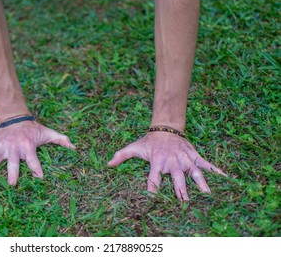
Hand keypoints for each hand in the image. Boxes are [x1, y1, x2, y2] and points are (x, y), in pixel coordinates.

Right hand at [0, 121, 74, 184]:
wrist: (15, 118)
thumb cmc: (33, 129)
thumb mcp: (47, 133)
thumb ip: (61, 140)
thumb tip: (75, 148)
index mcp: (28, 146)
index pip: (34, 161)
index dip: (37, 169)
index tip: (40, 178)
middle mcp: (13, 148)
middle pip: (13, 163)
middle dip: (12, 173)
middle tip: (12, 185)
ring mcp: (1, 147)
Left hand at [107, 131, 226, 200]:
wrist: (165, 128)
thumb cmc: (149, 142)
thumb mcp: (134, 147)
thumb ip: (122, 155)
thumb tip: (108, 164)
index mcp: (157, 162)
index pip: (153, 179)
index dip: (152, 189)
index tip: (152, 201)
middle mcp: (172, 162)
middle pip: (177, 179)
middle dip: (180, 192)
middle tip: (185, 205)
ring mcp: (184, 159)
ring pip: (194, 172)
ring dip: (201, 184)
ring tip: (208, 195)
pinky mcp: (193, 155)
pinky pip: (206, 163)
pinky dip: (216, 170)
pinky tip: (226, 178)